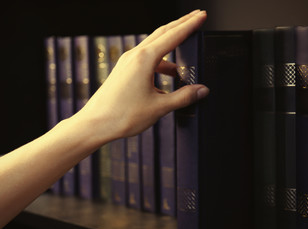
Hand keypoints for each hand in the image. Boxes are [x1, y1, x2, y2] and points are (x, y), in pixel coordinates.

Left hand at [75, 10, 208, 140]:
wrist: (95, 124)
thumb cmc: (122, 116)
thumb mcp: (159, 107)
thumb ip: (183, 97)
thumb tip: (202, 90)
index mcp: (143, 60)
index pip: (173, 36)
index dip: (190, 25)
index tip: (202, 16)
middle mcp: (134, 56)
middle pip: (162, 33)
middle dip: (181, 24)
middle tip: (197, 17)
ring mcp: (127, 62)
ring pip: (154, 47)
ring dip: (171, 48)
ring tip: (185, 61)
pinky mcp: (124, 71)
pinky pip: (146, 61)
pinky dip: (160, 64)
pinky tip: (167, 79)